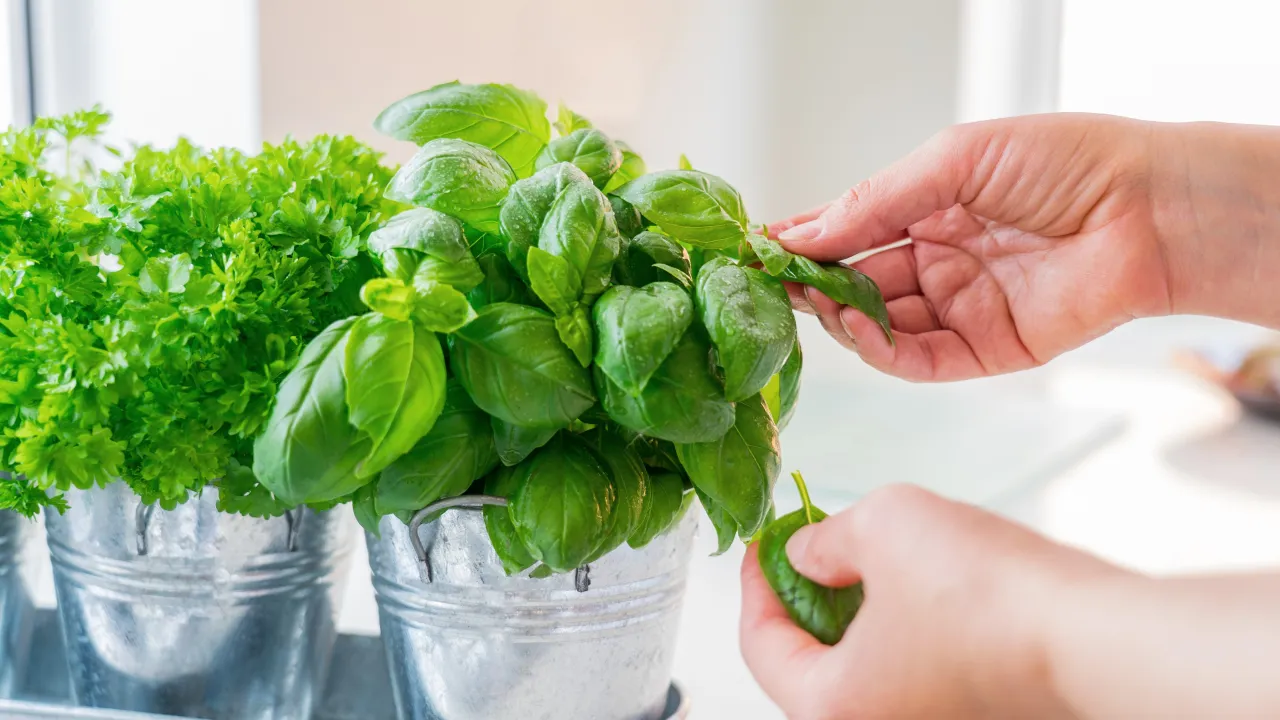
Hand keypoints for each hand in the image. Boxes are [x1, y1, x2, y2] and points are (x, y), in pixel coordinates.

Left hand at [739, 484, 1120, 718]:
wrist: (1092, 635)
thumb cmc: (988, 595)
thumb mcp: (880, 526)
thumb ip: (825, 540)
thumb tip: (806, 553)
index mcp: (833, 708)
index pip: (761, 647)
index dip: (756, 584)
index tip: (766, 545)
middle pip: (810, 665)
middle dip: (807, 598)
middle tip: (812, 546)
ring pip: (864, 670)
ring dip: (855, 614)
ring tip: (869, 557)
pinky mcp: (971, 715)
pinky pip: (912, 675)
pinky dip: (901, 632)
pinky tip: (919, 586)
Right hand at [771, 114, 1279, 380]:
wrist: (1149, 208)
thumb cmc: (1065, 163)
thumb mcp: (954, 161)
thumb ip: (878, 200)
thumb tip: (803, 232)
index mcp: (929, 208)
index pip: (849, 229)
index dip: (804, 239)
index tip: (757, 247)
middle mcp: (938, 261)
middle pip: (855, 281)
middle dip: (811, 282)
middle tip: (770, 282)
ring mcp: (958, 308)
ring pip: (878, 324)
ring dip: (839, 316)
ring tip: (811, 301)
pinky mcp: (984, 351)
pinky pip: (918, 359)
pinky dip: (880, 349)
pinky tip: (857, 327)